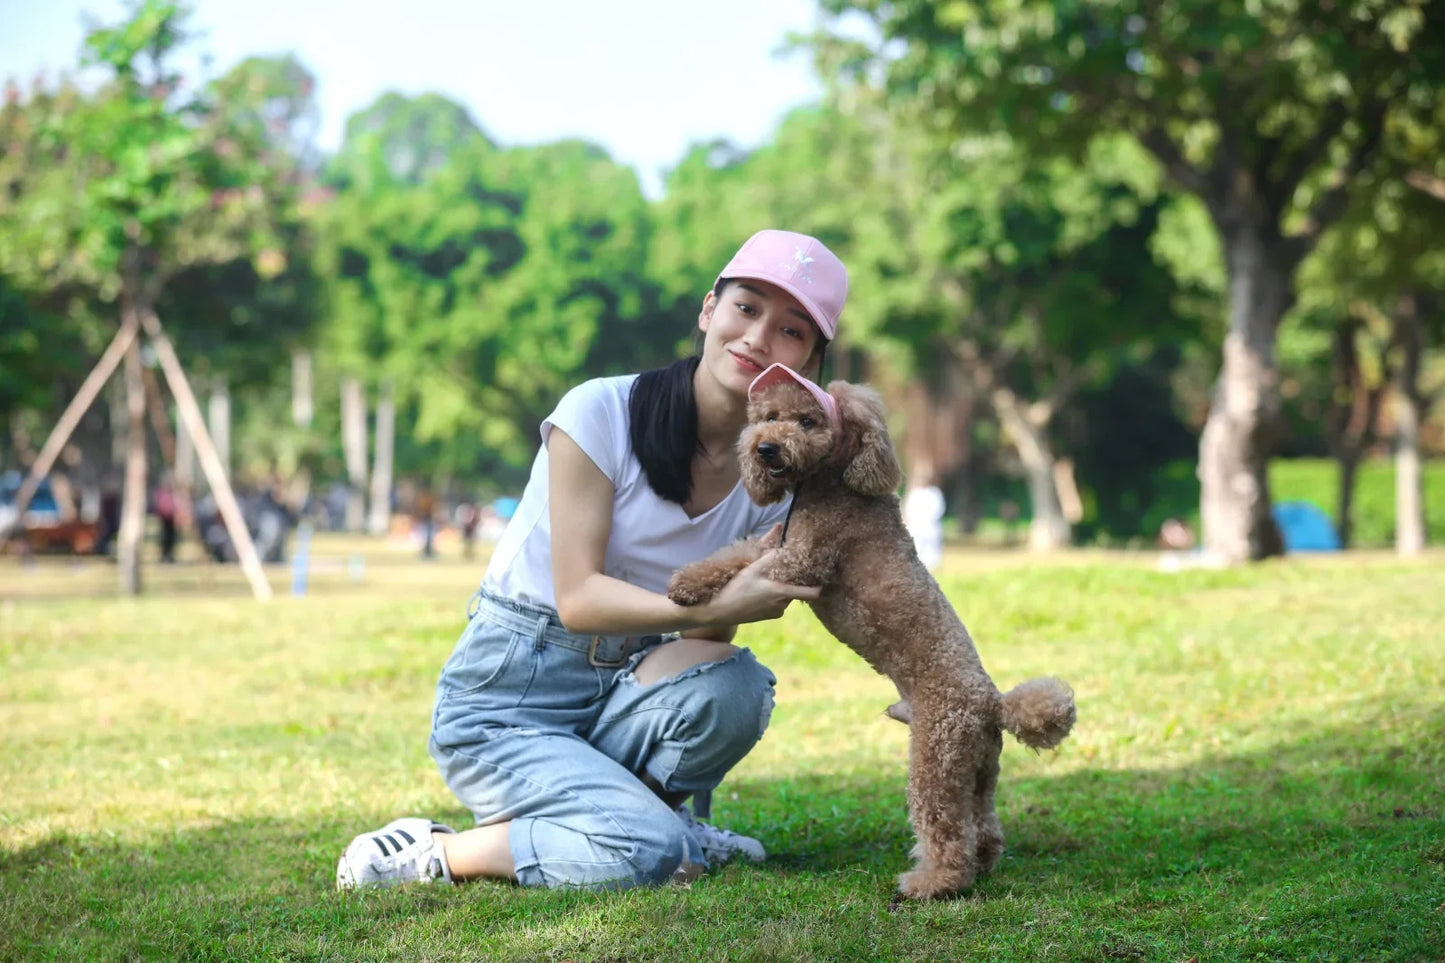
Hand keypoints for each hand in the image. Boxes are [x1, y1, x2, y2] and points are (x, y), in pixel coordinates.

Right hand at [700, 547, 819, 625]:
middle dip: (791, 579)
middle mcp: (782, 605)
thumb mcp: (752, 567)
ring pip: (786, 596)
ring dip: (781, 586)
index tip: (816, 574)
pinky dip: (774, 594)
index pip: (813, 593)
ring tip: (766, 578)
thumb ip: (769, 552)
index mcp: (782, 593)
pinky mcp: (768, 616)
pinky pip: (778, 602)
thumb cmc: (735, 589)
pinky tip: (760, 588)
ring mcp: (776, 613)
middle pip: (797, 590)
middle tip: (781, 568)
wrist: (718, 611)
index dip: (818, 584)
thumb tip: (780, 530)